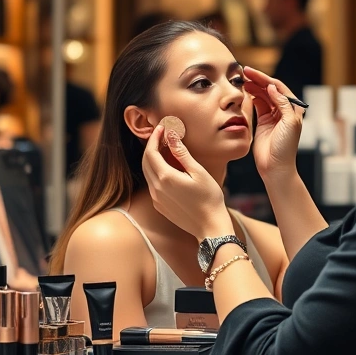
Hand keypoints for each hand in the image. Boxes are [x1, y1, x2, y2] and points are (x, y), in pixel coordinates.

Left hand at [141, 125, 233, 240]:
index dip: (154, 138)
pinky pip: (152, 184)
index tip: (161, 128)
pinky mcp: (160, 206)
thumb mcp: (198, 172)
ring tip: (165, 149)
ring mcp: (156, 198)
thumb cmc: (209, 198)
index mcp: (165, 177)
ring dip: (153, 159)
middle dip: (151, 146)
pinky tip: (168, 169)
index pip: (151, 152)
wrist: (210, 227)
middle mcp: (156, 188)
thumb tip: (171, 135)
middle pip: (146, 161)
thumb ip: (182, 153)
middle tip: (162, 135)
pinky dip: (156, 172)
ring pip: (147, 173)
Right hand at [243, 66, 302, 179]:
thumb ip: (282, 103)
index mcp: (293, 108)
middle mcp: (284, 110)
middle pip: (270, 89)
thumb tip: (272, 87)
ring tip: (242, 80)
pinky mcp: (264, 122)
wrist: (275, 167)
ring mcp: (273, 116)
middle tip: (244, 72)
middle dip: (258, 80)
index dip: (265, 79)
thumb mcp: (289, 123)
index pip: (279, 88)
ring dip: (254, 87)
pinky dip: (252, 97)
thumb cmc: (286, 147)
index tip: (252, 72)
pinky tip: (245, 91)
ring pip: (263, 96)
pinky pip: (258, 105)